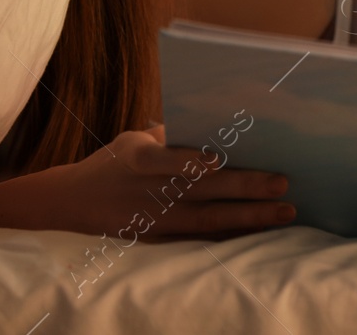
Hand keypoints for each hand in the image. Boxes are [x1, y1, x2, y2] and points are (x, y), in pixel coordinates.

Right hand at [43, 126, 295, 239]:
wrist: (72, 203)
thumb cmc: (114, 161)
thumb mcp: (133, 139)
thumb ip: (170, 134)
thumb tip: (215, 117)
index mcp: (137, 158)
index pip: (162, 159)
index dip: (188, 160)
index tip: (218, 159)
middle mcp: (147, 192)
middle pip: (199, 190)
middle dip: (243, 187)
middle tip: (282, 183)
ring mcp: (154, 219)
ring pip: (208, 219)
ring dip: (249, 216)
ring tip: (284, 211)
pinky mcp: (159, 239)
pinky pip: (202, 239)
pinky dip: (232, 234)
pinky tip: (261, 229)